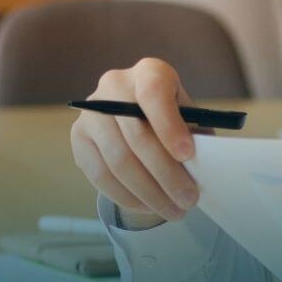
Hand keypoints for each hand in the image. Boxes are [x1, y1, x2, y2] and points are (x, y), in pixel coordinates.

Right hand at [71, 58, 201, 225]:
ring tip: (172, 210)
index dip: (170, 126)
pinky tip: (147, 206)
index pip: (154, 94)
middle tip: (188, 200)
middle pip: (137, 135)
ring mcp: (91, 112)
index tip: (187, 155)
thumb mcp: (188, 116)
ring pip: (118, 160)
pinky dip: (126, 196)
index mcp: (149, 72)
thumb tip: (203, 167)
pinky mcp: (78, 137)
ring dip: (148, 193)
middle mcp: (114, 85)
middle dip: (166, 174)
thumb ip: (195, 135)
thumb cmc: (172, 116)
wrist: (136, 112)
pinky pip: (100, 174)